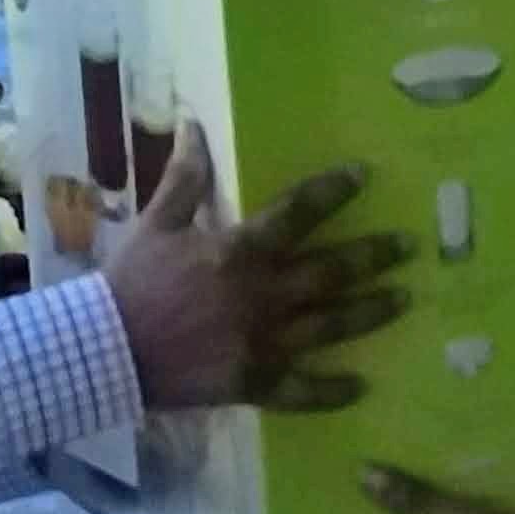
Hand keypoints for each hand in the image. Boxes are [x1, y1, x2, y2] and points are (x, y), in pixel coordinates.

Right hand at [103, 122, 405, 414]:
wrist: (105, 350)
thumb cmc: (131, 281)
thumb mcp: (155, 222)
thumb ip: (183, 177)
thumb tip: (194, 123)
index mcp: (239, 250)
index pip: (298, 212)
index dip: (333, 190)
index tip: (364, 176)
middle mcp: (262, 294)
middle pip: (330, 271)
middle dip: (373, 256)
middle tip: (409, 246)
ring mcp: (263, 342)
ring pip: (329, 326)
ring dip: (370, 312)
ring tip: (403, 299)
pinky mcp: (254, 382)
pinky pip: (301, 390)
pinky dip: (331, 390)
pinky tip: (360, 386)